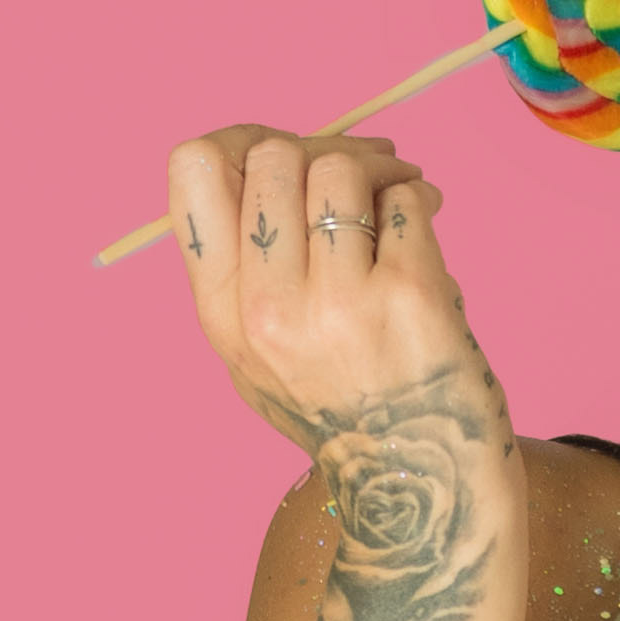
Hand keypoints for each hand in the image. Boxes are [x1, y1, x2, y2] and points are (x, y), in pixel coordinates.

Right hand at [166, 125, 516, 475]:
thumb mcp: (259, 358)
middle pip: (272, 156)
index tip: (282, 150)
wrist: (420, 481)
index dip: (240, 139)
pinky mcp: (409, 296)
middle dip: (322, 147)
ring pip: (339, 167)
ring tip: (400, 190)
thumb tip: (265, 158)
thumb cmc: (347, 409)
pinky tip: (426, 218)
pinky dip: (419, 196)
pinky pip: (406, 200)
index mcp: (222, 315)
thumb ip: (245, 273)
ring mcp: (338, 304)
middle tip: (360, 168)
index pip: (193, 173)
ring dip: (378, 167)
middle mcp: (268, 309)